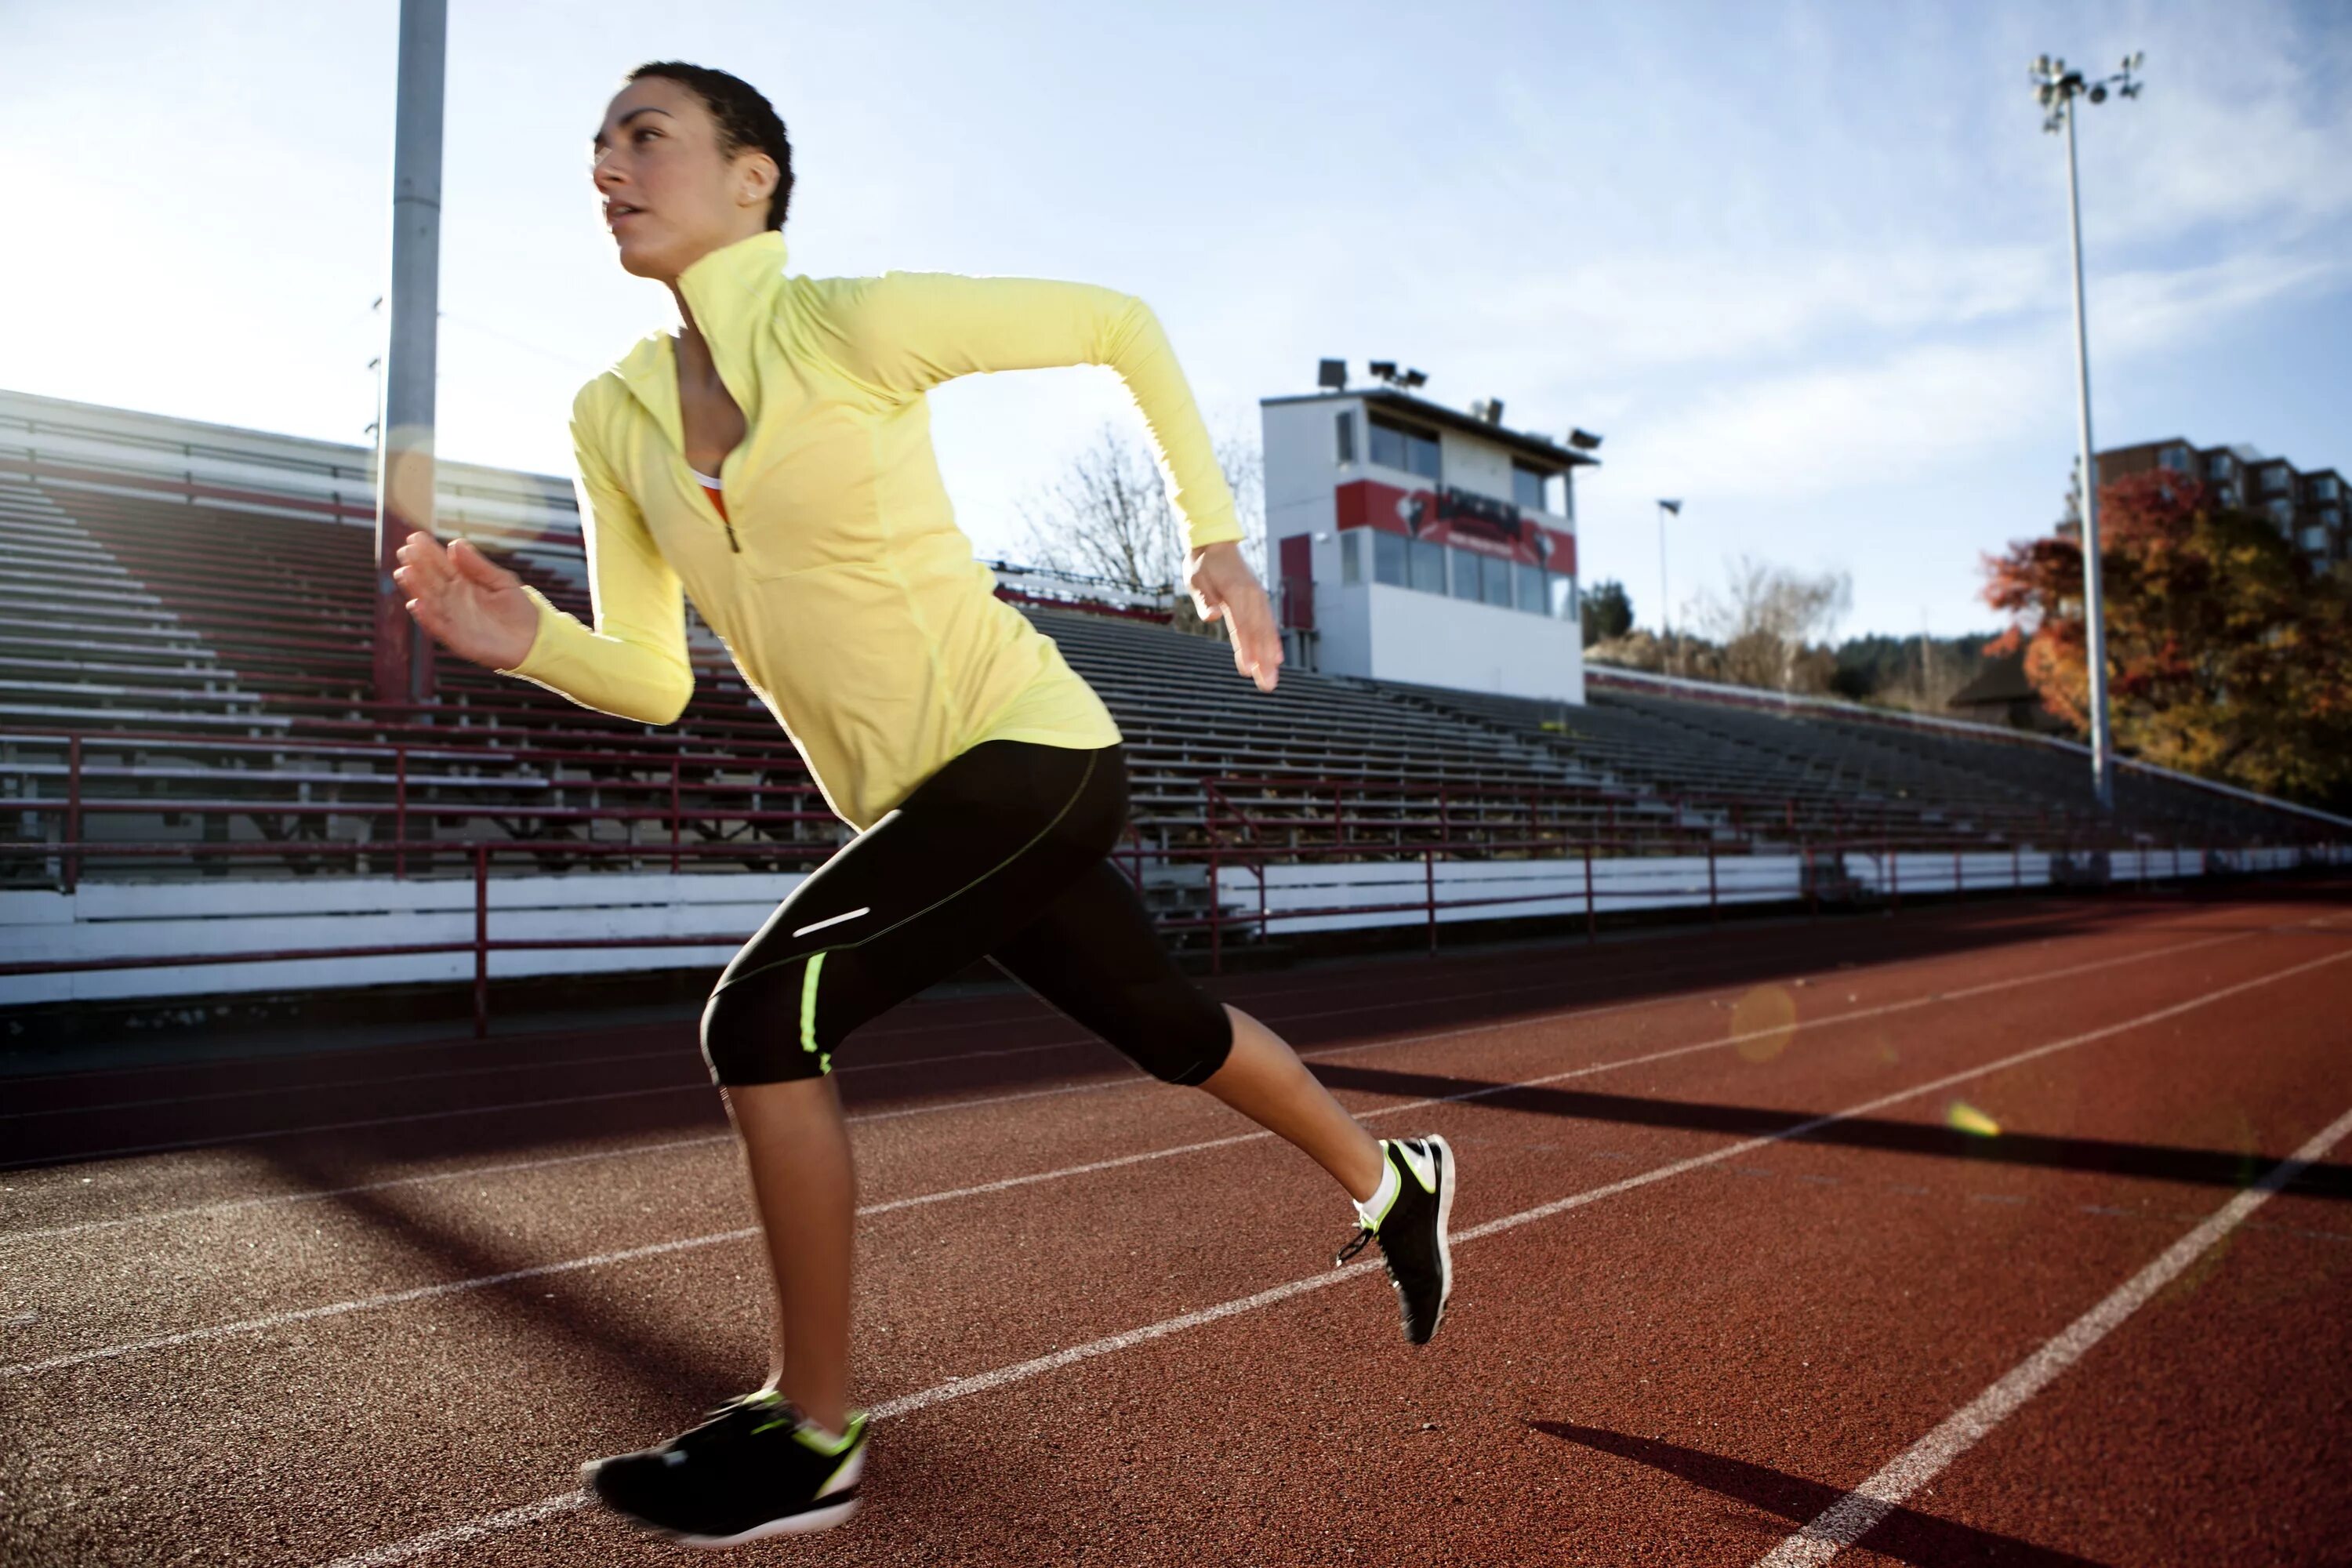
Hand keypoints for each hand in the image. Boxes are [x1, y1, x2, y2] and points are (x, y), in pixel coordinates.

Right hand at [391, 531, 540, 670]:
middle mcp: (453, 598)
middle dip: (417, 566)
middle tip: (405, 551)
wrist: (533, 640)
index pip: (442, 564)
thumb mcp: (502, 581)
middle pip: (431, 580)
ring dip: (416, 588)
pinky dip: (427, 617)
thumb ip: (478, 565)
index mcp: (464, 582)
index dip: (428, 551)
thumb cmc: (518, 608)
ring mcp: (452, 617)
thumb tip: (455, 543)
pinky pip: (437, 626)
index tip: (415, 538)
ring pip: (429, 601)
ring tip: (405, 572)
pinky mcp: (455, 638)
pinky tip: (416, 604)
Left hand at [1185, 541, 1281, 692]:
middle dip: (1264, 661)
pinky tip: (1276, 658)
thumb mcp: (1196, 579)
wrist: (1216, 542)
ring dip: (1270, 657)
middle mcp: (1252, 597)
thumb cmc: (1202, 564)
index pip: (1242, 626)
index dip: (1245, 649)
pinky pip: (1268, 625)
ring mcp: (1258, 599)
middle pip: (1259, 634)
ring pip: (1266, 632)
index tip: (1248, 670)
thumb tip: (1213, 616)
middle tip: (1267, 686)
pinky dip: (1273, 642)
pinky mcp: (1259, 601)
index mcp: (1236, 592)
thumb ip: (1204, 599)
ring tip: (1272, 680)